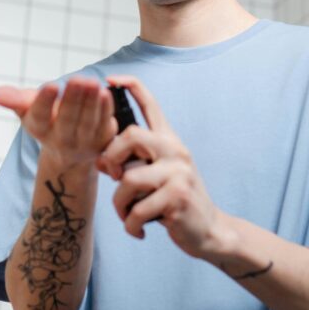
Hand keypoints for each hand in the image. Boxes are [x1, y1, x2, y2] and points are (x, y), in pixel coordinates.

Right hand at [0, 76, 116, 169]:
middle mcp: (60, 139)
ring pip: (88, 123)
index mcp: (39, 128)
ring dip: (91, 103)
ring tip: (93, 83)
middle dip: (73, 99)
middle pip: (67, 120)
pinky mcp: (102, 142)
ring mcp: (83, 143)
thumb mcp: (29, 108)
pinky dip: (105, 110)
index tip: (51, 85)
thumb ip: (13, 99)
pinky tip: (106, 93)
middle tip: (79, 79)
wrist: (71, 148)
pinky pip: (104, 124)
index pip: (40, 116)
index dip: (45, 101)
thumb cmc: (47, 118)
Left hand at [97, 74, 224, 258]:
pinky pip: (137, 210)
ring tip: (128, 215)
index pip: (151, 104)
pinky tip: (138, 230)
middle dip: (112, 158)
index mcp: (169, 140)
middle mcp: (176, 150)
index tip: (110, 78)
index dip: (130, 87)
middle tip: (114, 178)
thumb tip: (100, 160)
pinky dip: (131, 225)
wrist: (208, 230)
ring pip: (128, 180)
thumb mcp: (155, 176)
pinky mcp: (177, 199)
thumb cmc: (173, 201)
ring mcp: (178, 174)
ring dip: (120, 205)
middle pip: (130, 136)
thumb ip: (132, 163)